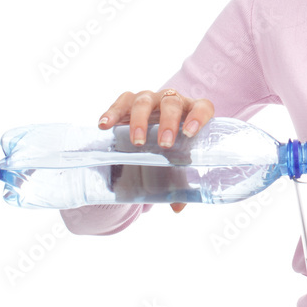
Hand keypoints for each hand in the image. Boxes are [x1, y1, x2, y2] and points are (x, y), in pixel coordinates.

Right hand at [98, 89, 214, 212]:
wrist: (150, 134)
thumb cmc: (171, 147)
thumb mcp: (177, 161)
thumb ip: (180, 182)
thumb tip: (177, 207)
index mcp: (192, 112)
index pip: (202, 107)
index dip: (199, 117)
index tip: (190, 133)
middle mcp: (172, 100)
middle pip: (172, 103)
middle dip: (168, 122)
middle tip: (164, 144)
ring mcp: (150, 99)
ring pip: (145, 101)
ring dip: (141, 120)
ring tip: (136, 141)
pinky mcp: (129, 101)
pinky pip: (121, 102)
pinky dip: (112, 113)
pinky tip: (104, 125)